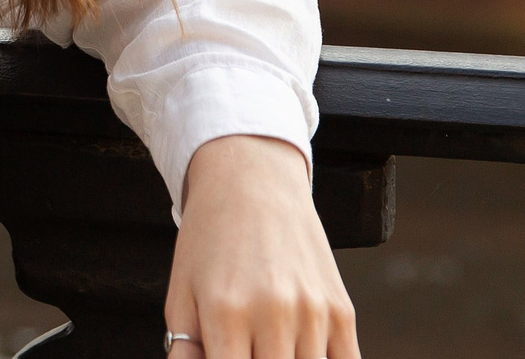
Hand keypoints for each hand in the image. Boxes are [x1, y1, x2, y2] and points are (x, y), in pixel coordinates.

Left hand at [165, 134, 358, 358]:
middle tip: (246, 346)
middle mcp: (273, 313)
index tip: (227, 355)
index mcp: (225, 313)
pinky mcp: (342, 311)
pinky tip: (298, 348)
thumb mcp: (182, 294)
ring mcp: (313, 313)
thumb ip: (186, 352)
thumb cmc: (209, 243)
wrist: (252, 184)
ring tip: (267, 341)